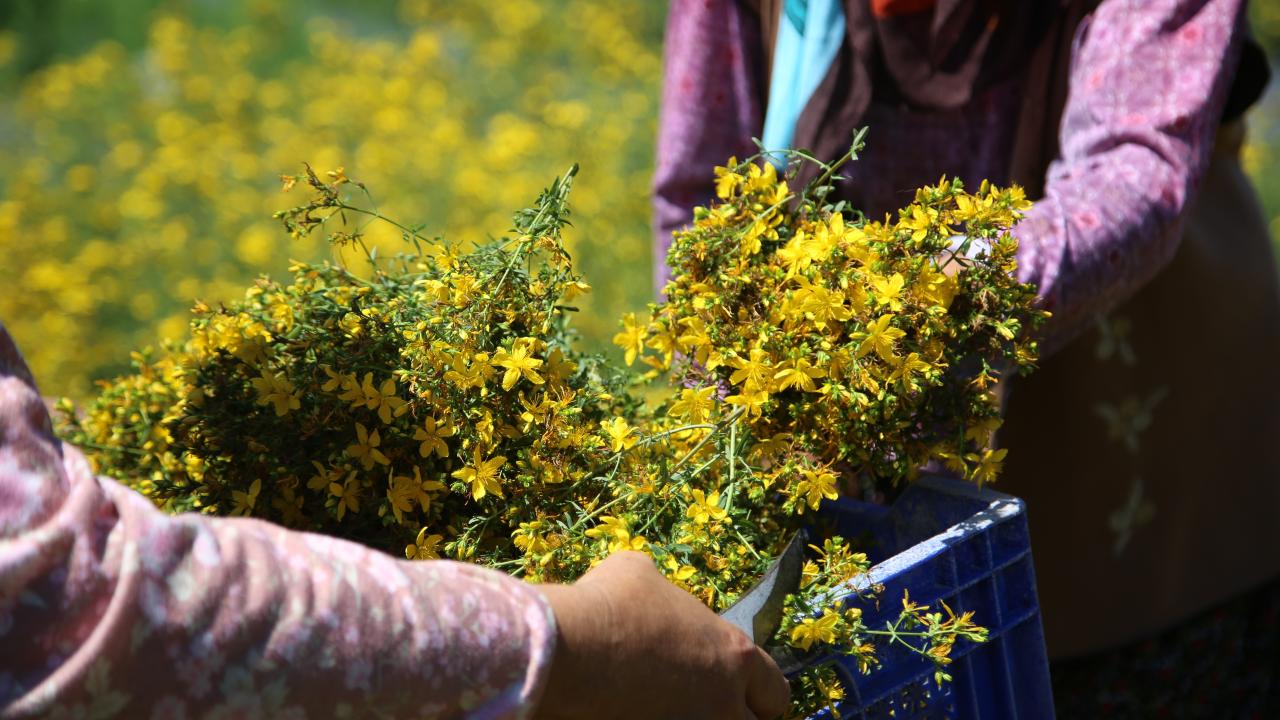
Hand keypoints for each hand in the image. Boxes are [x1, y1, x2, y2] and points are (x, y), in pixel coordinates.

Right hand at [535, 551, 789, 719]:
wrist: (566, 653)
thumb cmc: (606, 607)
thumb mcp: (636, 573)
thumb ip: (662, 592)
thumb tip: (651, 592)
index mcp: (733, 655)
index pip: (773, 689)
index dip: (756, 693)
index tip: (735, 694)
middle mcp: (725, 702)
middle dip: (735, 717)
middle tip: (705, 709)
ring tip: (669, 714)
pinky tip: (635, 716)